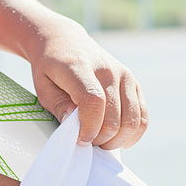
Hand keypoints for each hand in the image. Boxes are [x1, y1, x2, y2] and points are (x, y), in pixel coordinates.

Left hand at [26, 20, 148, 149]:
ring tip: (101, 142)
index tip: (81, 140)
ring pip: (132, 120)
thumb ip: (58, 106)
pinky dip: (132, 134)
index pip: (94, 101)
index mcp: (81, 67)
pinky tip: (118, 139)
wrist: (66, 42)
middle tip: (88, 143)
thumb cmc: (51, 68)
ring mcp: (125, 76)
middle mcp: (108, 70)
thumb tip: (75, 126)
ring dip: (117, 140)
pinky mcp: (134, 83)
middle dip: (101, 139)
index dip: (90, 127)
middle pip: (114, 116)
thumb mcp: (43, 87)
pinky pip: (143, 117)